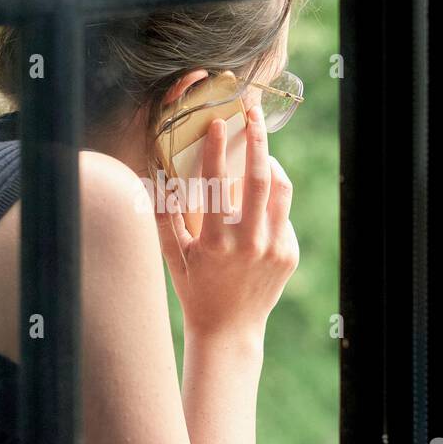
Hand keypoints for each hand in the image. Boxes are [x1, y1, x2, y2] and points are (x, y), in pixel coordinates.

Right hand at [155, 104, 298, 339]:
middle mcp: (249, 243)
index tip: (217, 122)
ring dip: (270, 165)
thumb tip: (153, 179)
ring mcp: (274, 248)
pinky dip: (270, 202)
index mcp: (216, 241)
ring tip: (259, 156)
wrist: (230, 331)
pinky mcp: (289, 253)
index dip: (216, 148)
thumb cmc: (196, 290)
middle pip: (260, 177)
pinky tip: (256, 208)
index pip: (217, 183)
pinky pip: (283, 215)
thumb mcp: (174, 256)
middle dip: (257, 139)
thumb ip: (165, 217)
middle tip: (251, 113)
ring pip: (280, 190)